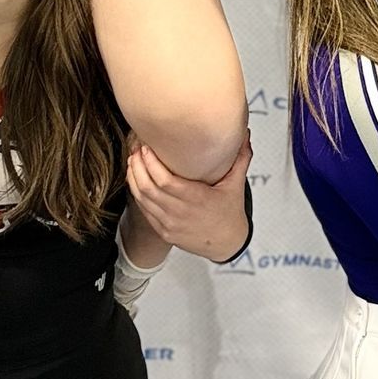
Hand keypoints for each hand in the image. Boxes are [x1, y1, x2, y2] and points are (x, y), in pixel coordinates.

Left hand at [125, 138, 251, 261]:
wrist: (226, 244)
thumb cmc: (230, 215)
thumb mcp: (236, 185)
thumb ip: (240, 158)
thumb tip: (244, 134)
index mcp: (197, 199)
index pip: (165, 181)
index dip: (151, 163)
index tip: (147, 148)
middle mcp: (180, 213)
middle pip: (148, 188)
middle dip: (138, 166)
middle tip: (136, 150)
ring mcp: (170, 224)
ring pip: (142, 199)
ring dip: (133, 178)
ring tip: (133, 161)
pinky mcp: (163, 231)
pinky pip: (144, 210)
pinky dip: (137, 194)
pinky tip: (136, 181)